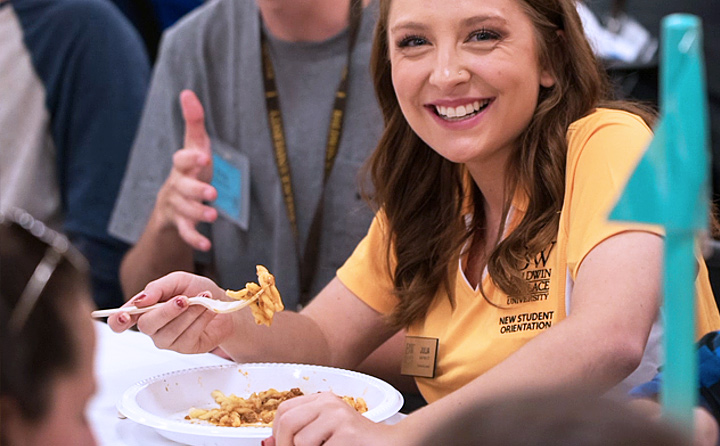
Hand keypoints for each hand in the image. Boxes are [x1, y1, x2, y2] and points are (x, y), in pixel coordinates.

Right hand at [107, 272, 234, 353]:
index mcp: (145, 309)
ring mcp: (168, 340)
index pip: (121, 321)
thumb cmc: (198, 290)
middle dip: (166, 311)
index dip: (118, 321)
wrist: (223, 303)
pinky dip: (200, 319)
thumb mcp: (179, 280)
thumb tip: (142, 299)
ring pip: (169, 332)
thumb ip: (159, 287)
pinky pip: (188, 336)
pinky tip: (208, 310)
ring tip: (203, 299)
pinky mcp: (185, 348)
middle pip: (147, 326)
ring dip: (189, 313)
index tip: (125, 316)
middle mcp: (153, 327)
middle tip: (183, 299)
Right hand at [155, 89, 217, 250]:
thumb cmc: (189, 171)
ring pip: (185, 210)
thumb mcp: (194, 147)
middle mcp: (176, 186)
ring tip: (213, 216)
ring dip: (198, 213)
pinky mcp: (180, 224)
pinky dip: (194, 238)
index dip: (191, 159)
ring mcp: (177, 206)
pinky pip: (185, 232)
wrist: (170, 205)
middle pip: (184, 188)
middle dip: (196, 190)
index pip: (182, 160)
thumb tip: (187, 92)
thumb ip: (194, 122)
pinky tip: (207, 243)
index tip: (203, 157)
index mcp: (182, 167)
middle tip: (212, 194)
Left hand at [271, 392, 394, 445]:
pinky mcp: (347, 434)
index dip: (277, 433)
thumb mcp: (326, 433)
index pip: (284, 411)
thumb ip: (299, 434)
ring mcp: (339, 417)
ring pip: (300, 441)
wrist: (393, 445)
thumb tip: (267, 444)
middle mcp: (330, 403)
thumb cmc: (358, 443)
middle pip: (287, 423)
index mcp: (323, 400)